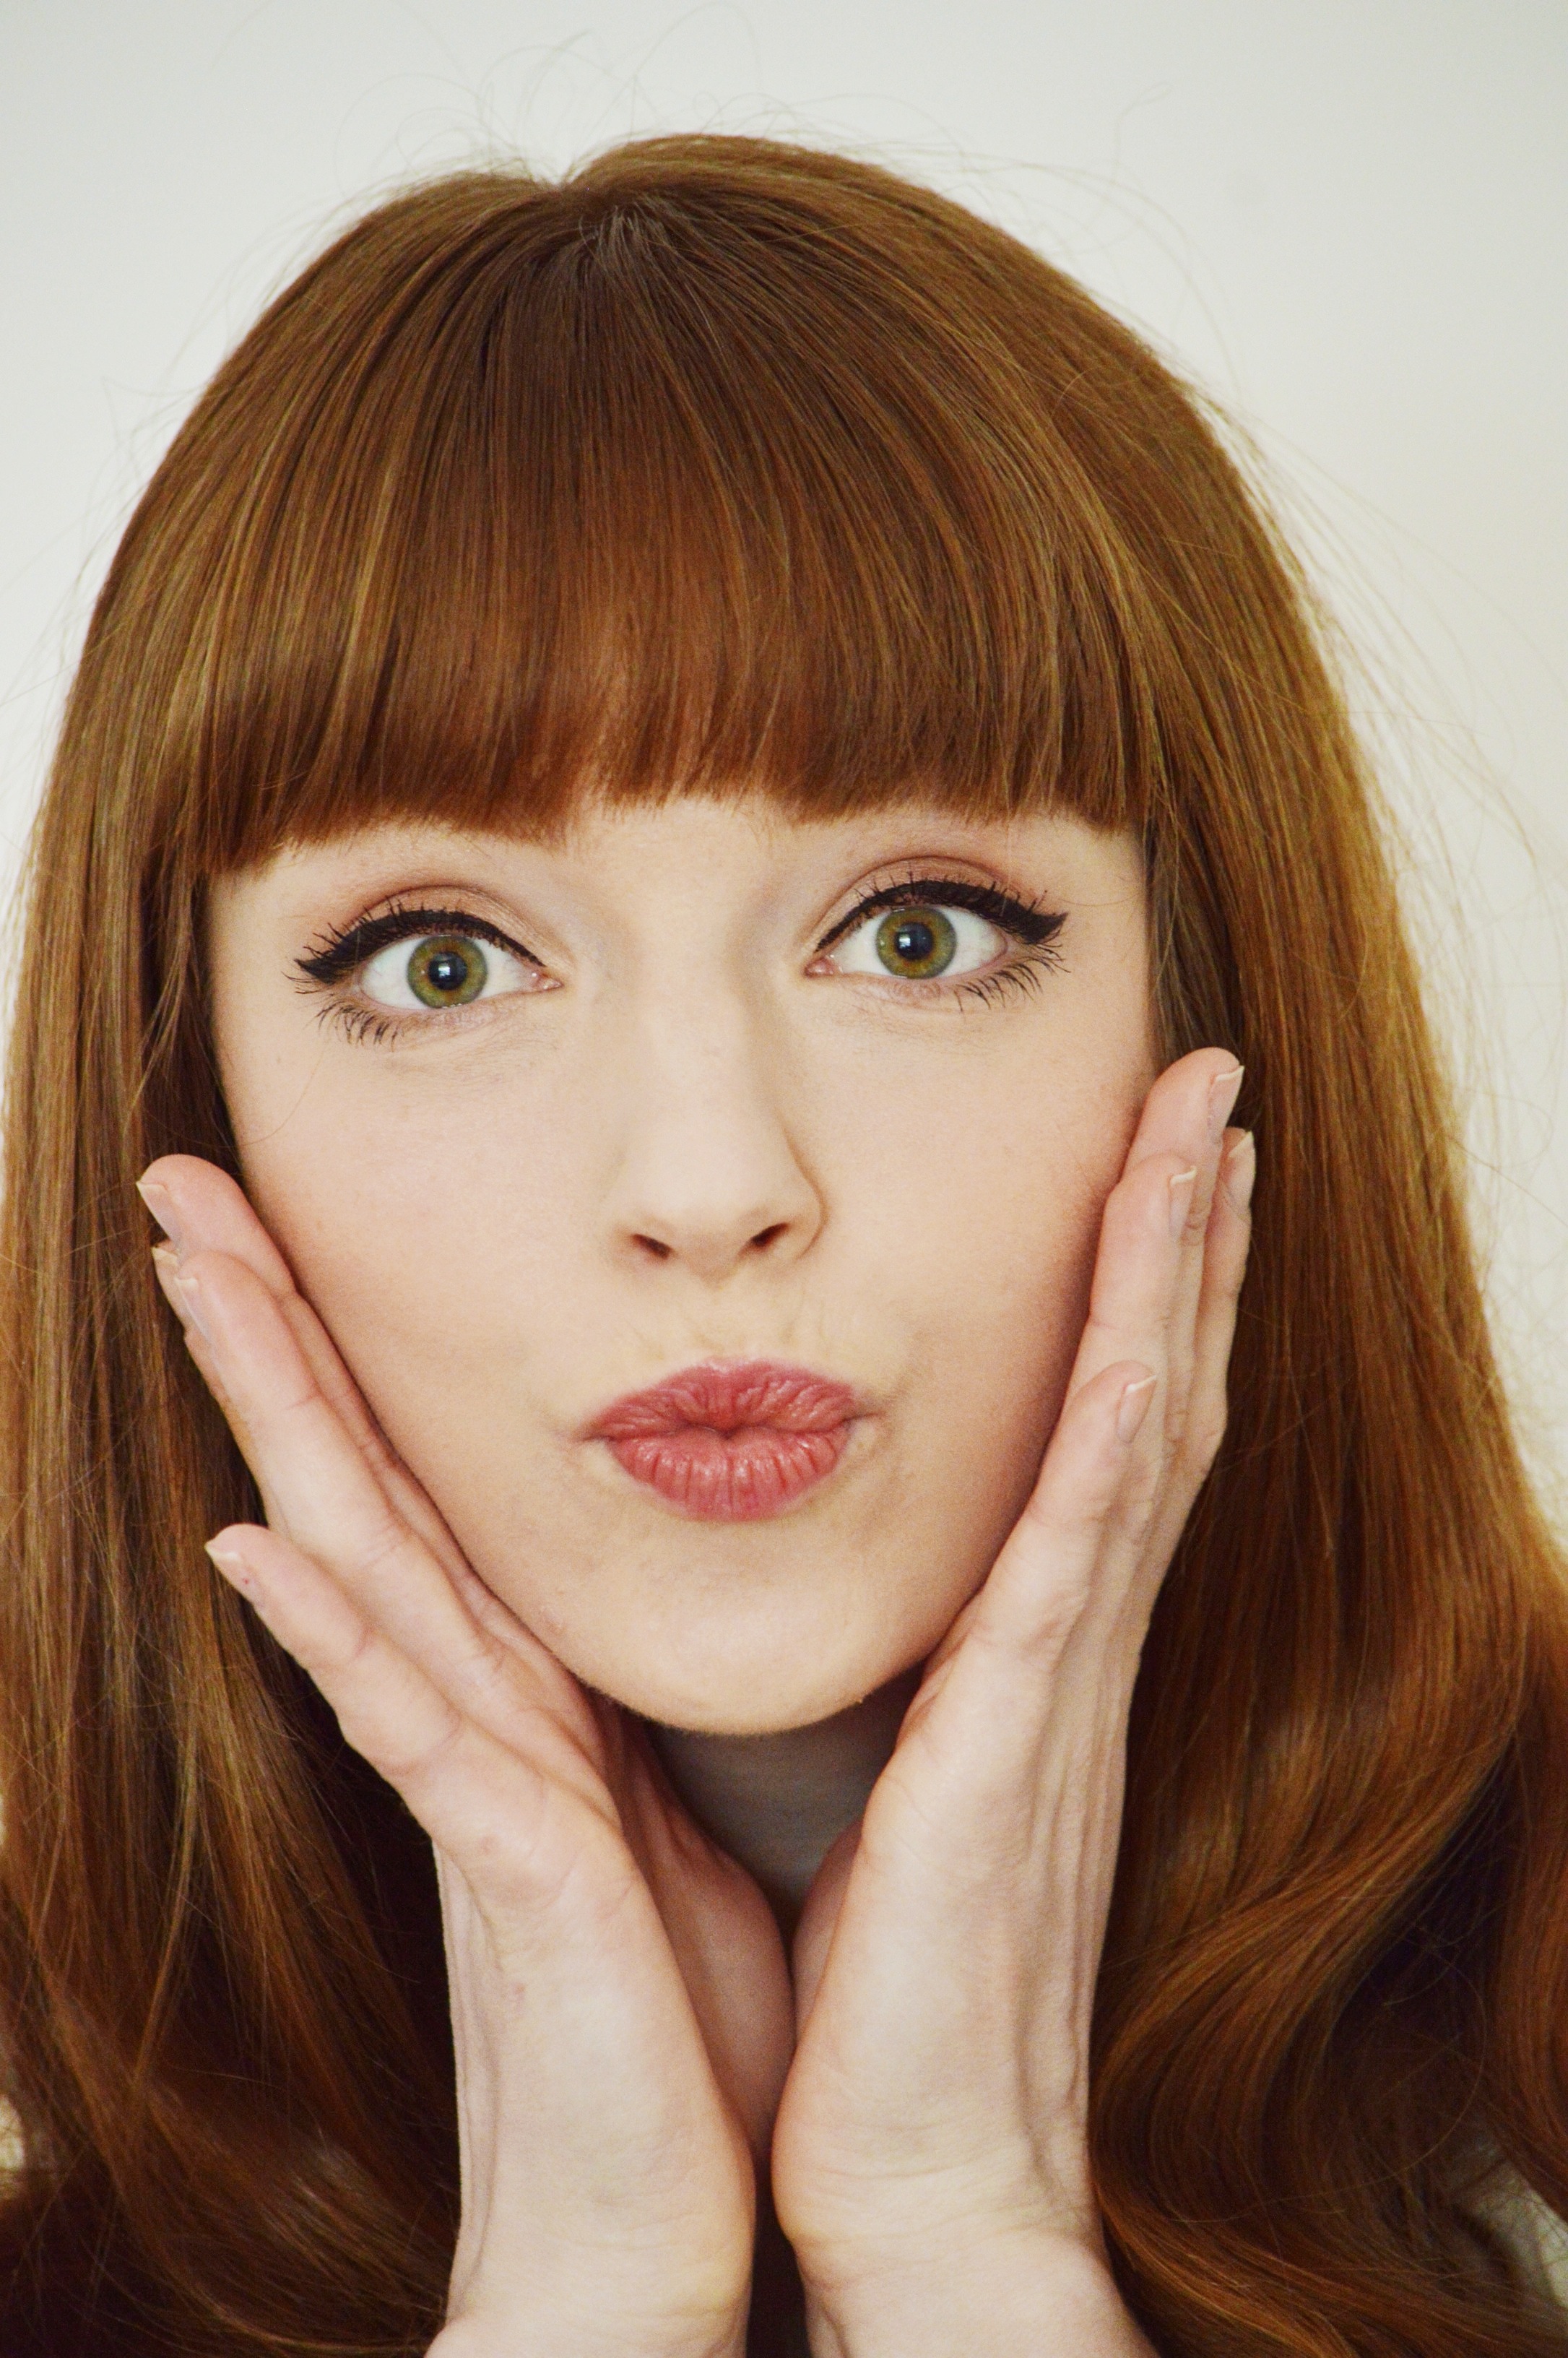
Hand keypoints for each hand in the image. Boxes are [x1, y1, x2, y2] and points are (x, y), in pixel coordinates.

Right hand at [138, 1157, 793, 2357]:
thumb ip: (604, 1704)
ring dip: (272, 1423)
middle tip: (182, 1187)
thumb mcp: (654, 1809)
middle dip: (265, 1333)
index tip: (283, 1219)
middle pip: (349, 1485)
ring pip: (354, 1566)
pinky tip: (258, 1550)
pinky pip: (411, 1734)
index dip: (337, 1352)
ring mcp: (471, 1784)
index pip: (409, 1486)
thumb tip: (592, 1610)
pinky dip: (330, 1640)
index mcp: (522, 1688)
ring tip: (198, 1283)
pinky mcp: (509, 1872)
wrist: (650, 2220)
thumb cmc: (669, 2017)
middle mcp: (472, 1713)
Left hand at [770, 1049, 1252, 2357]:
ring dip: (1178, 1268)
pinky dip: (1127, 1401)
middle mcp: (1076, 1642)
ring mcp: (1068, 1676)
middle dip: (1186, 1237)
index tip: (1152, 1169)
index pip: (1103, 1432)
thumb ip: (907, 1677)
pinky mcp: (1026, 1726)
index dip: (1141, 1293)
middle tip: (1206, 1096)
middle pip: (1150, 1393)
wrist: (917, 2161)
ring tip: (1203, 1129)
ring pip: (1142, 1423)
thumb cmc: (893, 1986)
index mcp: (1033, 1651)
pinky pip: (1090, 1528)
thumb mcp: (891, 1785)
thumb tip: (879, 1595)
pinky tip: (1150, 1307)